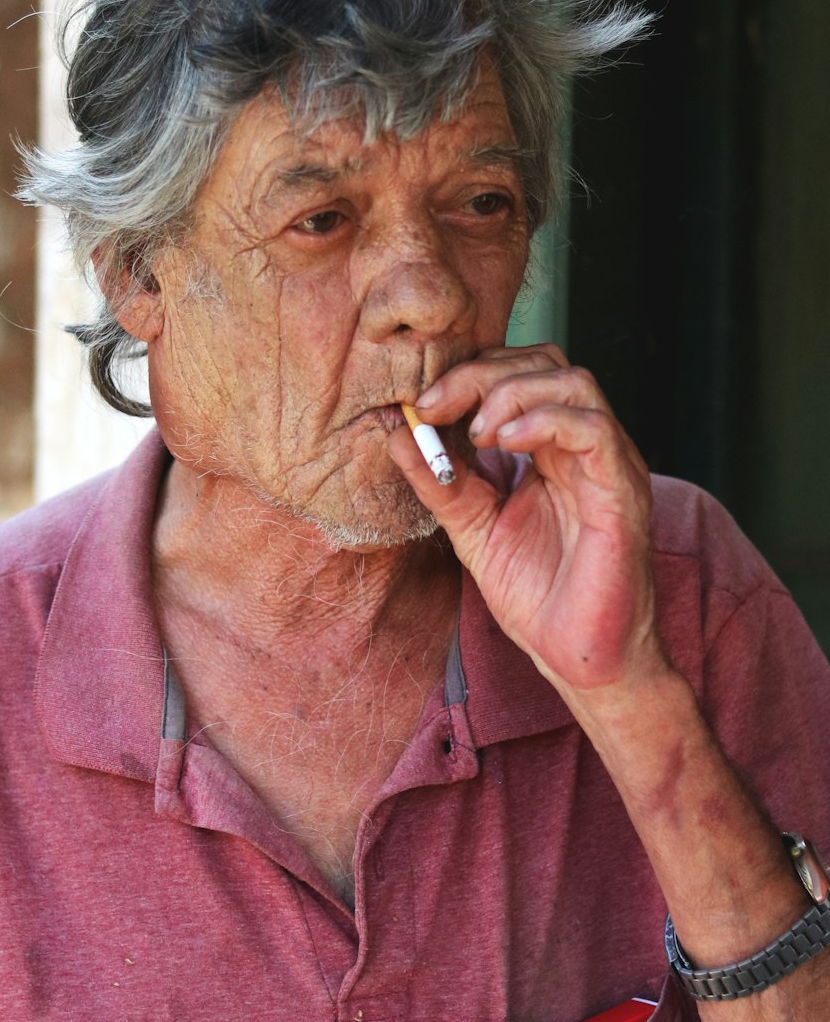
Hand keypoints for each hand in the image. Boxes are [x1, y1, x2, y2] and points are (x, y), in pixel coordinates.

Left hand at [387, 344, 666, 697]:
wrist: (578, 657)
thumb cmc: (538, 596)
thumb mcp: (472, 530)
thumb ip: (441, 481)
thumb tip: (398, 432)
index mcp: (551, 449)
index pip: (519, 375)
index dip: (468, 375)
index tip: (422, 403)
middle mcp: (584, 447)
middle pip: (545, 364)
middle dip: (483, 373)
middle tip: (437, 405)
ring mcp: (608, 465)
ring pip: (574, 383)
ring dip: (513, 392)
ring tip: (477, 431)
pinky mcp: (623, 492)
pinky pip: (594, 430)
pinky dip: (546, 421)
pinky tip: (507, 442)